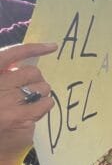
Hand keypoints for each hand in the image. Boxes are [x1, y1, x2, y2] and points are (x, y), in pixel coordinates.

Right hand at [0, 43, 56, 163]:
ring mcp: (7, 102)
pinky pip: (45, 104)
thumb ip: (6, 74)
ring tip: (28, 103)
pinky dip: (44, 106)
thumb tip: (29, 61)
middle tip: (29, 90)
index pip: (11, 54)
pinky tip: (32, 112)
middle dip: (36, 80)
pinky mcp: (19, 118)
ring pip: (43, 88)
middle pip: (33, 73)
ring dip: (41, 94)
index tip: (52, 46)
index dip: (33, 49)